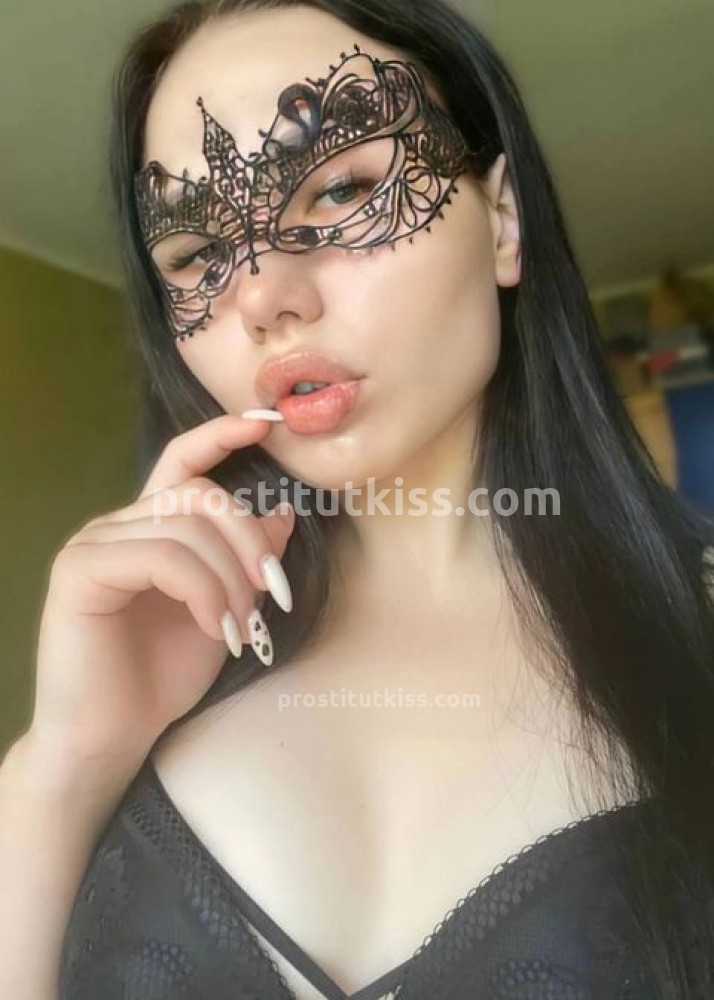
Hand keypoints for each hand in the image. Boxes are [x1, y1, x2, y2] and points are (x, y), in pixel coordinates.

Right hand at [29, 414, 294, 765]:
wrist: (110, 738)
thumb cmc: (161, 678)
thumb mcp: (223, 609)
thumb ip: (246, 560)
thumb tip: (283, 511)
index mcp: (149, 528)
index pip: (183, 461)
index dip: (221, 435)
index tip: (266, 423)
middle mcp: (118, 524)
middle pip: (201, 494)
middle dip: (249, 541)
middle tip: (273, 594)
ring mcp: (95, 543)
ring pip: (187, 526)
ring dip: (230, 579)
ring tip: (239, 628)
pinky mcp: (80, 570)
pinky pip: (161, 555)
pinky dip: (202, 590)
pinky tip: (213, 627)